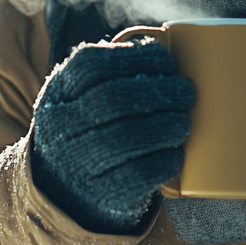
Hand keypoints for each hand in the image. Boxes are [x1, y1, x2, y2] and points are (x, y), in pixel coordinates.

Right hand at [29, 38, 194, 234]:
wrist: (64, 192)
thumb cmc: (89, 130)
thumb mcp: (82, 98)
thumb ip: (112, 75)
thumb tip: (167, 48)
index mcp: (58, 93)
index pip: (91, 64)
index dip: (134, 57)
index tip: (166, 59)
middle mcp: (59, 127)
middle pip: (112, 99)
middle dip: (158, 91)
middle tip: (187, 91)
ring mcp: (76, 164)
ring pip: (125, 137)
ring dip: (166, 125)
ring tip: (183, 122)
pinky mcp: (101, 196)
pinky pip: (138, 175)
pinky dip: (164, 160)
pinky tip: (175, 153)